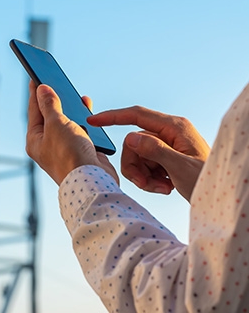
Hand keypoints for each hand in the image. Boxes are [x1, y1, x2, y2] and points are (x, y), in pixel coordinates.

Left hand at [26, 81, 118, 184]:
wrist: (92, 180)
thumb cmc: (69, 154)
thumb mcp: (56, 124)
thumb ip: (49, 105)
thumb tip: (41, 89)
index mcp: (35, 139)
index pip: (34, 110)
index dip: (35, 91)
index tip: (35, 75)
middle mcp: (48, 144)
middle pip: (50, 115)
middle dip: (55, 98)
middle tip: (55, 81)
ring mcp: (64, 148)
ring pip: (67, 122)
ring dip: (71, 108)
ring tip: (74, 95)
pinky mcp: (80, 150)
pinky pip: (81, 130)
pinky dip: (84, 119)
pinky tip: (87, 111)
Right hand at [87, 106, 209, 201]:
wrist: (219, 197)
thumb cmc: (208, 181)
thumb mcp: (181, 168)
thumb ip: (155, 151)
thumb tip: (130, 138)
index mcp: (174, 127)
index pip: (137, 115)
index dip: (113, 117)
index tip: (94, 121)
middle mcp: (169, 133)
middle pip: (133, 143)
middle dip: (135, 165)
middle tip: (145, 183)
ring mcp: (166, 145)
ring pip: (137, 155)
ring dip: (143, 175)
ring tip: (160, 187)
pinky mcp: (164, 157)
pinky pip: (144, 164)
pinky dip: (149, 179)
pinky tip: (165, 187)